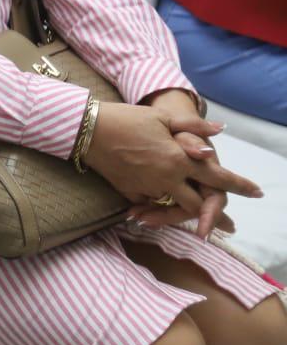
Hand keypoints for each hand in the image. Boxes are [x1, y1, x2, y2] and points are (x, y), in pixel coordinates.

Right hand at [84, 102, 260, 218]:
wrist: (87, 130)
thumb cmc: (127, 119)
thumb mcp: (163, 118)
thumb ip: (194, 127)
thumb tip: (220, 131)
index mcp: (179, 158)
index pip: (217, 177)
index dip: (240, 185)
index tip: (257, 192)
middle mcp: (167, 178)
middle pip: (198, 204)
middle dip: (214, 215)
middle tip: (229, 225)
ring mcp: (147, 187)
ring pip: (173, 208)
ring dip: (184, 214)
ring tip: (194, 222)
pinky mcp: (129, 192)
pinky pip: (149, 204)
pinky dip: (156, 207)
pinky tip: (157, 209)